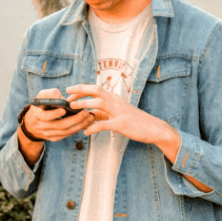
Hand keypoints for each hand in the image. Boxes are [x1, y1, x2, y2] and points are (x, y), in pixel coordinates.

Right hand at [23, 88, 95, 141]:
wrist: (32, 123)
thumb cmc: (40, 105)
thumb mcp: (41, 96)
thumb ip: (51, 94)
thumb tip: (64, 99)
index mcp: (37, 115)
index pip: (45, 116)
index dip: (55, 113)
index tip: (64, 109)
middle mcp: (42, 127)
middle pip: (60, 126)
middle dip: (74, 119)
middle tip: (86, 112)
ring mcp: (48, 134)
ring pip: (66, 132)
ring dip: (80, 125)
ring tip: (90, 117)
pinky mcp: (54, 138)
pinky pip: (67, 135)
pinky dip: (78, 129)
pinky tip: (86, 123)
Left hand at [66, 84, 211, 192]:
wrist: (154, 128)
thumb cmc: (135, 121)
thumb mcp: (118, 114)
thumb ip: (104, 113)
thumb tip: (89, 114)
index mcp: (114, 98)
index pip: (96, 88)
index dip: (82, 88)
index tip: (69, 90)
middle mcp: (116, 102)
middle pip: (96, 91)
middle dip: (80, 91)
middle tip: (67, 96)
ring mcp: (119, 112)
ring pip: (98, 104)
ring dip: (84, 105)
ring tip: (72, 108)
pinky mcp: (122, 124)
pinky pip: (105, 124)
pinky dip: (94, 127)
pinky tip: (86, 132)